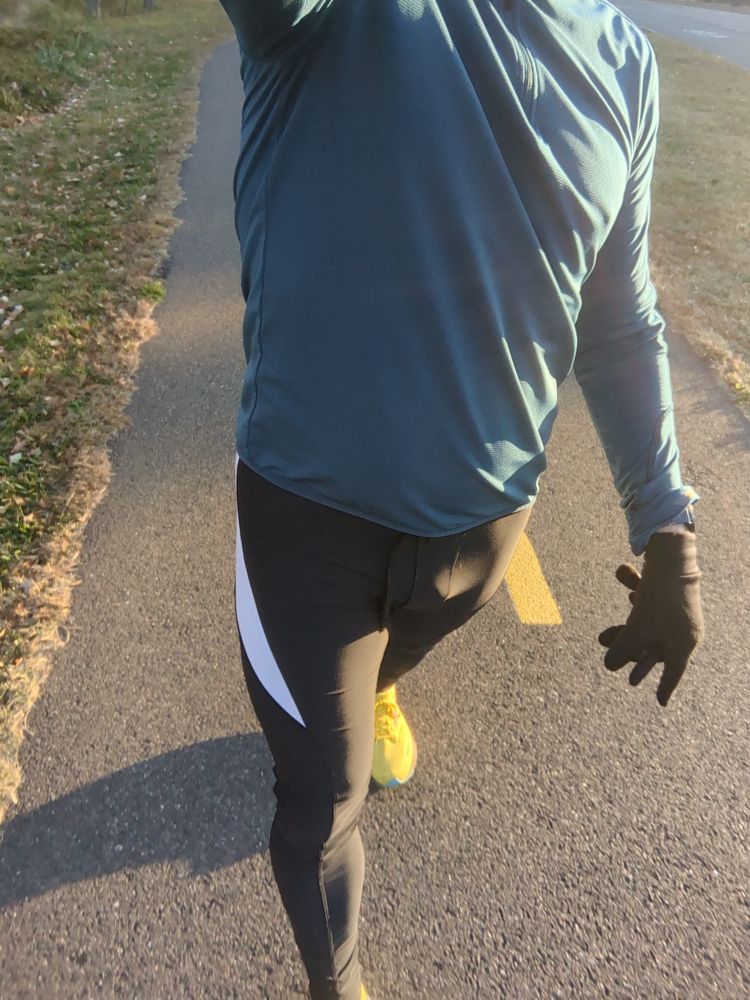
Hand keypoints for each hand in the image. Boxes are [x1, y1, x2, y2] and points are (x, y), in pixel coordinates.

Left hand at [598, 529, 703, 705]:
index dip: (665, 686)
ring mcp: (678, 613)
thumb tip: (610, 667)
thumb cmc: (658, 598)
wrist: (672, 554)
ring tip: (603, 631)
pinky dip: (636, 597)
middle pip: (652, 647)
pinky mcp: (670, 595)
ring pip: (648, 625)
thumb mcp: (637, 628)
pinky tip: (623, 577)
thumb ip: (623, 649)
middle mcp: (684, 630)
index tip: (660, 702)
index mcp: (683, 644)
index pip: (672, 671)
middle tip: (604, 640)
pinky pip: (650, 605)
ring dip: (626, 623)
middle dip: (627, 644)